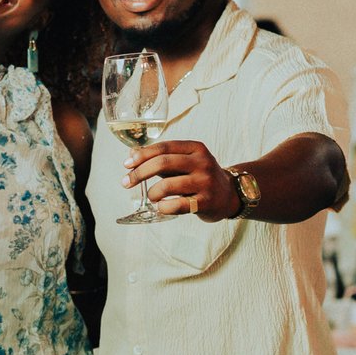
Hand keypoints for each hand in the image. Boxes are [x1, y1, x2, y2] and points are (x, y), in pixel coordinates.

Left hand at [123, 139, 238, 220]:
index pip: (163, 147)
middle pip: (163, 163)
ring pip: (167, 185)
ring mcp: (205, 182)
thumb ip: (161, 158)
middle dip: (139, 173)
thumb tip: (131, 156)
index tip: (127, 165)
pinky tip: (161, 207)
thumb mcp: (185, 162)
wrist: (229, 195)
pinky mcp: (206, 202)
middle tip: (126, 182)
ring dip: (152, 192)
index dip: (142, 155)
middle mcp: (202, 162)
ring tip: (151, 197)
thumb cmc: (199, 177)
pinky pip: (177, 205)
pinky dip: (163, 207)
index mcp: (195, 148)